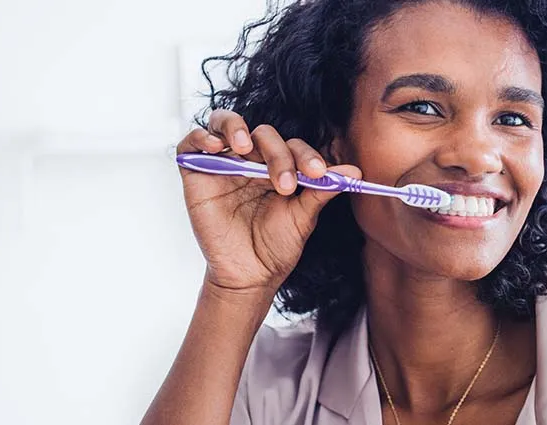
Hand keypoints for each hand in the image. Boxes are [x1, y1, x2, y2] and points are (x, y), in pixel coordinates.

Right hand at [176, 109, 359, 296]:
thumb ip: (323, 191)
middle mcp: (251, 160)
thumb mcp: (303, 217)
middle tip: (286, 184)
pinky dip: (201, 137)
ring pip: (225, 124)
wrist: (249, 275)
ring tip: (245, 146)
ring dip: (235, 128)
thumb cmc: (276, 246)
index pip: (293, 146)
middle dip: (278, 155)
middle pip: (264, 135)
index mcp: (279, 166)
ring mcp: (223, 164)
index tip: (319, 174)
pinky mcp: (196, 172)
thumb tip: (355, 172)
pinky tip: (216, 147)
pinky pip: (191, 143)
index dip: (306, 155)